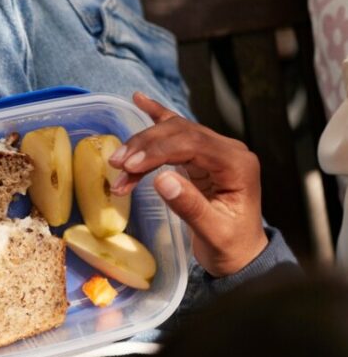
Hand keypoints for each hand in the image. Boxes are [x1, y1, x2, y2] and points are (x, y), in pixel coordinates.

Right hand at [108, 92, 267, 277]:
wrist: (240, 256)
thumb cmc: (230, 247)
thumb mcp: (213, 233)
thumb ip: (190, 206)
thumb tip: (162, 179)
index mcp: (237, 164)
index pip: (192, 144)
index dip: (157, 151)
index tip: (128, 166)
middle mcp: (228, 150)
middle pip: (180, 132)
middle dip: (144, 146)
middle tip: (117, 165)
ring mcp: (215, 150)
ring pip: (173, 132)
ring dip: (142, 145)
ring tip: (117, 163)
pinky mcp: (201, 156)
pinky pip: (177, 132)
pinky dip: (157, 116)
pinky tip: (139, 100)